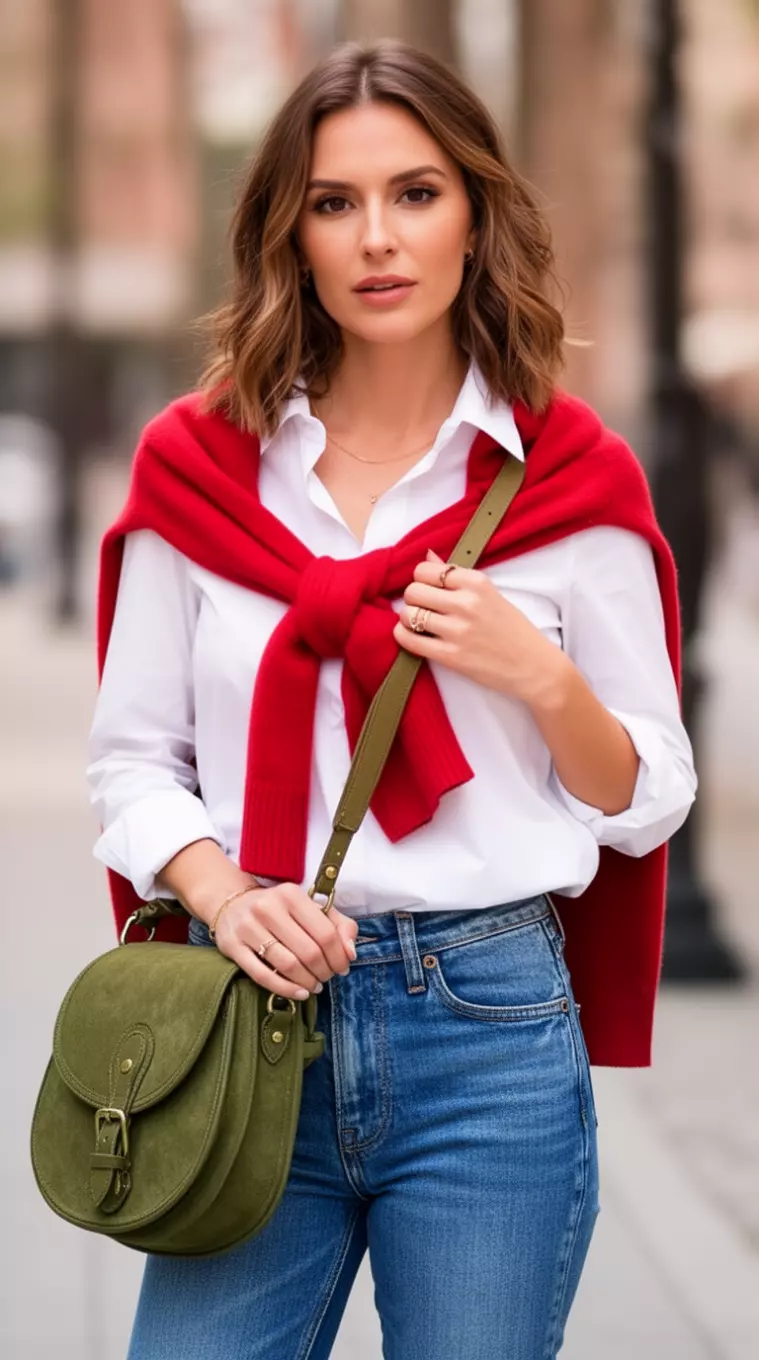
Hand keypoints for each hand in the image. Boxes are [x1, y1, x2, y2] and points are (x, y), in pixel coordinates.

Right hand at [213, 882, 358, 1001]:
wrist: (230, 902)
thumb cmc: (279, 908)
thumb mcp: (310, 906)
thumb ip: (339, 925)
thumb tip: (350, 953)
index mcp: (291, 895)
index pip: (325, 933)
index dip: (339, 956)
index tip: (342, 967)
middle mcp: (268, 908)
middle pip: (308, 952)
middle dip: (324, 971)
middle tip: (327, 977)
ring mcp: (248, 927)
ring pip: (287, 965)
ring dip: (307, 982)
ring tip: (314, 985)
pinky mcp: (233, 946)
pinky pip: (262, 975)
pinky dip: (285, 989)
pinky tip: (299, 993)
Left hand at [393, 549, 567, 706]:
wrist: (533, 666)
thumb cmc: (513, 629)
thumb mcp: (490, 594)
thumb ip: (457, 575)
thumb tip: (427, 555)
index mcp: (477, 582)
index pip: (426, 571)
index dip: (421, 580)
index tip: (428, 590)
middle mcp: (466, 603)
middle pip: (413, 590)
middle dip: (413, 599)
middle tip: (422, 608)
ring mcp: (458, 630)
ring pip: (408, 613)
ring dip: (408, 618)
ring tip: (418, 624)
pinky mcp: (451, 656)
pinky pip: (409, 639)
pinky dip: (403, 636)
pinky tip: (411, 636)